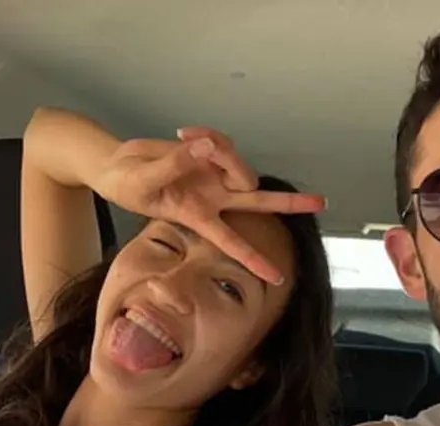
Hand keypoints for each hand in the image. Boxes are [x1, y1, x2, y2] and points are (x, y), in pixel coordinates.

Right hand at [95, 130, 324, 283]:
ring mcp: (215, 176)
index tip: (277, 278)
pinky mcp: (209, 154)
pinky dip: (206, 133)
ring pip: (238, 162)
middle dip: (289, 203)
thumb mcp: (143, 181)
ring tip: (184, 136)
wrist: (117, 165)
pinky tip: (182, 132)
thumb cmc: (127, 184)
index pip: (232, 243)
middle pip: (260, 201)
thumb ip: (175, 165)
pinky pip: (221, 141)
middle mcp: (215, 199)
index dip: (254, 260)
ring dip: (220, 148)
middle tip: (321, 203)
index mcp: (199, 216)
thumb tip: (204, 146)